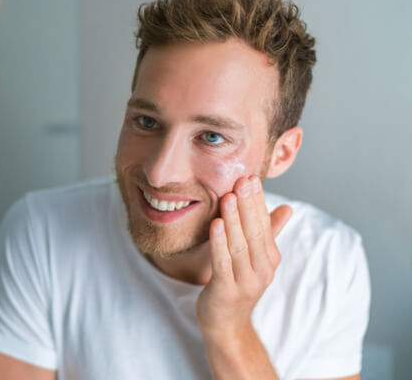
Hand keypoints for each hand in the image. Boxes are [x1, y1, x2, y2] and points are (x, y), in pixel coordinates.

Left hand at [196, 176, 291, 338]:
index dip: (257, 201)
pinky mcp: (227, 291)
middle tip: (243, 180)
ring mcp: (246, 281)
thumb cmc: (236, 284)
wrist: (226, 324)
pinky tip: (215, 224)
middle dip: (248, 205)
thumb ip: (267, 232)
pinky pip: (222, 262)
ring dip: (234, 219)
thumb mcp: (254, 258)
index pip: (265, 224)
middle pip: (255, 232)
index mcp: (269, 258)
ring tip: (229, 196)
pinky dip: (219, 242)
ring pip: (240, 245)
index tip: (251, 178)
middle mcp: (262, 269)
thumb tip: (287, 208)